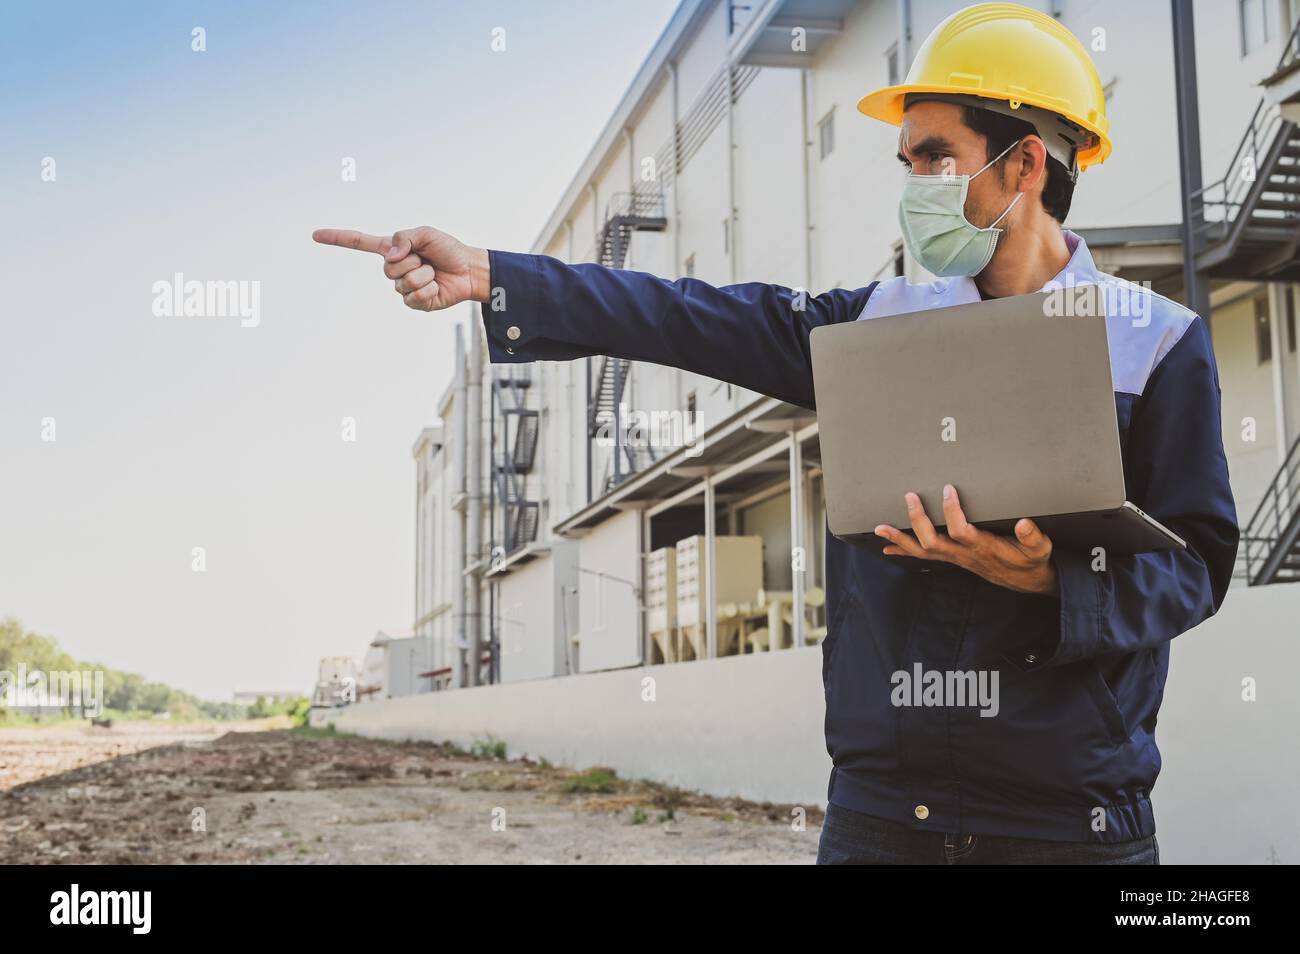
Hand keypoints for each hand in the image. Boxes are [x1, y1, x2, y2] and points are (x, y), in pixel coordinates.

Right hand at [311, 226, 490, 311]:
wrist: (468, 269)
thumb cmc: (447, 249)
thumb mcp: (425, 233)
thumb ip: (404, 238)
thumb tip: (391, 257)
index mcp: (392, 249)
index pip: (359, 242)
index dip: (338, 239)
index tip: (315, 235)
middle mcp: (394, 269)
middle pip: (388, 268)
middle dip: (413, 262)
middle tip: (427, 260)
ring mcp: (403, 287)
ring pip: (404, 282)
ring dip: (424, 275)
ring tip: (434, 272)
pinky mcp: (414, 302)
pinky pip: (414, 296)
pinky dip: (428, 289)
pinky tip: (436, 287)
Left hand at [874, 484, 1058, 595]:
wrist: (1027, 580)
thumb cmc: (1032, 560)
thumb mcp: (1039, 548)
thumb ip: (1033, 536)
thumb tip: (1025, 523)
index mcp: (984, 548)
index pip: (961, 530)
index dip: (952, 511)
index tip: (949, 488)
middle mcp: (964, 554)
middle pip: (932, 542)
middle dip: (917, 520)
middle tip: (909, 497)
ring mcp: (955, 558)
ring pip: (922, 551)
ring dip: (900, 539)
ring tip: (879, 529)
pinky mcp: (952, 558)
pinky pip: (923, 556)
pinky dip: (905, 550)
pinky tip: (888, 547)